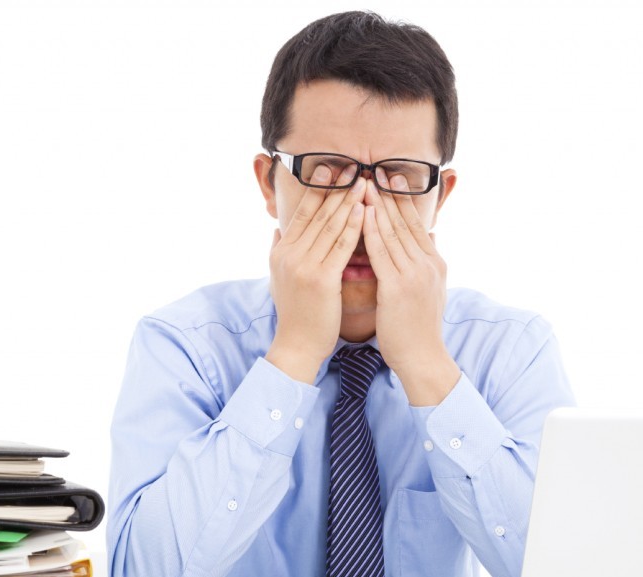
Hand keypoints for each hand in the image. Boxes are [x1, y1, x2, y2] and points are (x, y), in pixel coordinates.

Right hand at [266, 164, 366, 383]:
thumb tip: (277, 229)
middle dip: (335, 188)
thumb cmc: (296, 314)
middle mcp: (289, 254)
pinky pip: (342, 247)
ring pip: (330, 226)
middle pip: (316, 214)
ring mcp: (304, 266)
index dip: (317, 190)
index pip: (302, 213)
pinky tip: (365, 211)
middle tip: (351, 165)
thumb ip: (278, 251)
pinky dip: (354, 227)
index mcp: (281, 251)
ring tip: (363, 182)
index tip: (330, 170)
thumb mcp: (279, 278)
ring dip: (348, 201)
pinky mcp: (321, 280)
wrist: (297, 345)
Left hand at [362, 174, 459, 404]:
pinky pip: (383, 252)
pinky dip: (372, 230)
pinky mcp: (400, 287)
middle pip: (406, 222)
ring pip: (393, 232)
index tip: (391, 178)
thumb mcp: (430, 291)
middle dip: (390, 195)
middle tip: (377, 169)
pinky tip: (362, 213)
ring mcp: (415, 275)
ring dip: (378, 205)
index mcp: (435, 263)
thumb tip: (432, 237)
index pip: (416, 225)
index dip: (403, 200)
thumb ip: (428, 263)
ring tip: (365, 182)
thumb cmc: (419, 329)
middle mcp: (429, 264)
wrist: (423, 359)